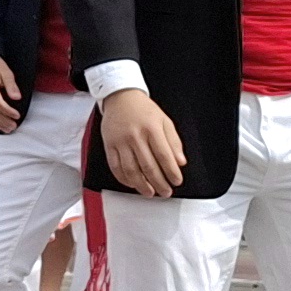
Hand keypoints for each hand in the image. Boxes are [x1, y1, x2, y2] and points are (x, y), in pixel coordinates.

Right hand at [98, 86, 184, 200]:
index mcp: (152, 128)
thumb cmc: (143, 110)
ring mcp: (121, 141)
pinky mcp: (109, 145)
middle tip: (165, 192)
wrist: (120, 97)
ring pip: (131, 170)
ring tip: (150, 192)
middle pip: (148, 166)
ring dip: (142, 185)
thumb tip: (180, 162)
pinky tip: (132, 184)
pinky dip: (124, 179)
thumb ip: (174, 142)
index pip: (164, 156)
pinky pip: (115, 167)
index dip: (172, 172)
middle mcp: (135, 135)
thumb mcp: (164, 121)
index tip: (177, 181)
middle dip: (159, 183)